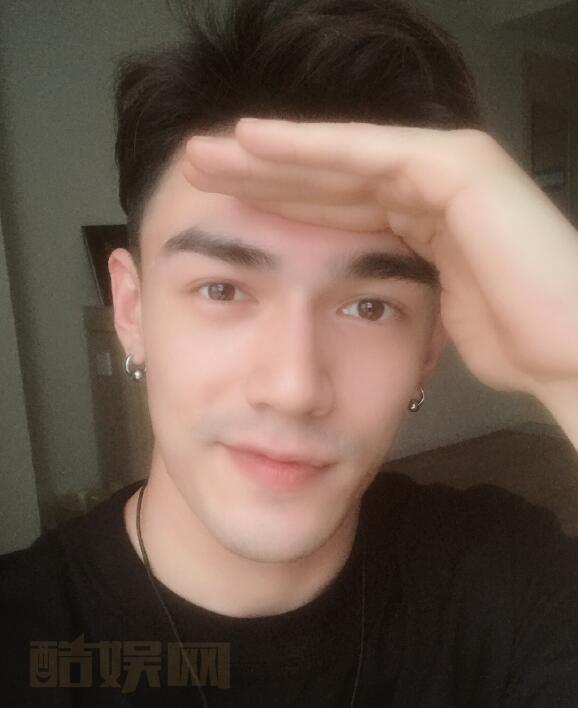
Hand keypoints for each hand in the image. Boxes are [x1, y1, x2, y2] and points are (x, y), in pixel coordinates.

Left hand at [184, 118, 577, 398]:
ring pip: (340, 158)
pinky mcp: (456, 166)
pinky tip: (254, 142)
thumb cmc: (514, 341)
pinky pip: (369, 154)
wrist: (573, 346)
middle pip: (327, 177)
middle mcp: (427, 188)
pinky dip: (310, 148)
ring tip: (208, 153)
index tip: (222, 211)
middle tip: (198, 168)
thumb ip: (399, 292)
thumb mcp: (433, 315)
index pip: (334, 208)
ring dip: (270, 154)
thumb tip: (361, 308)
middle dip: (259, 173)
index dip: (277, 205)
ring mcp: (445, 169)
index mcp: (420, 224)